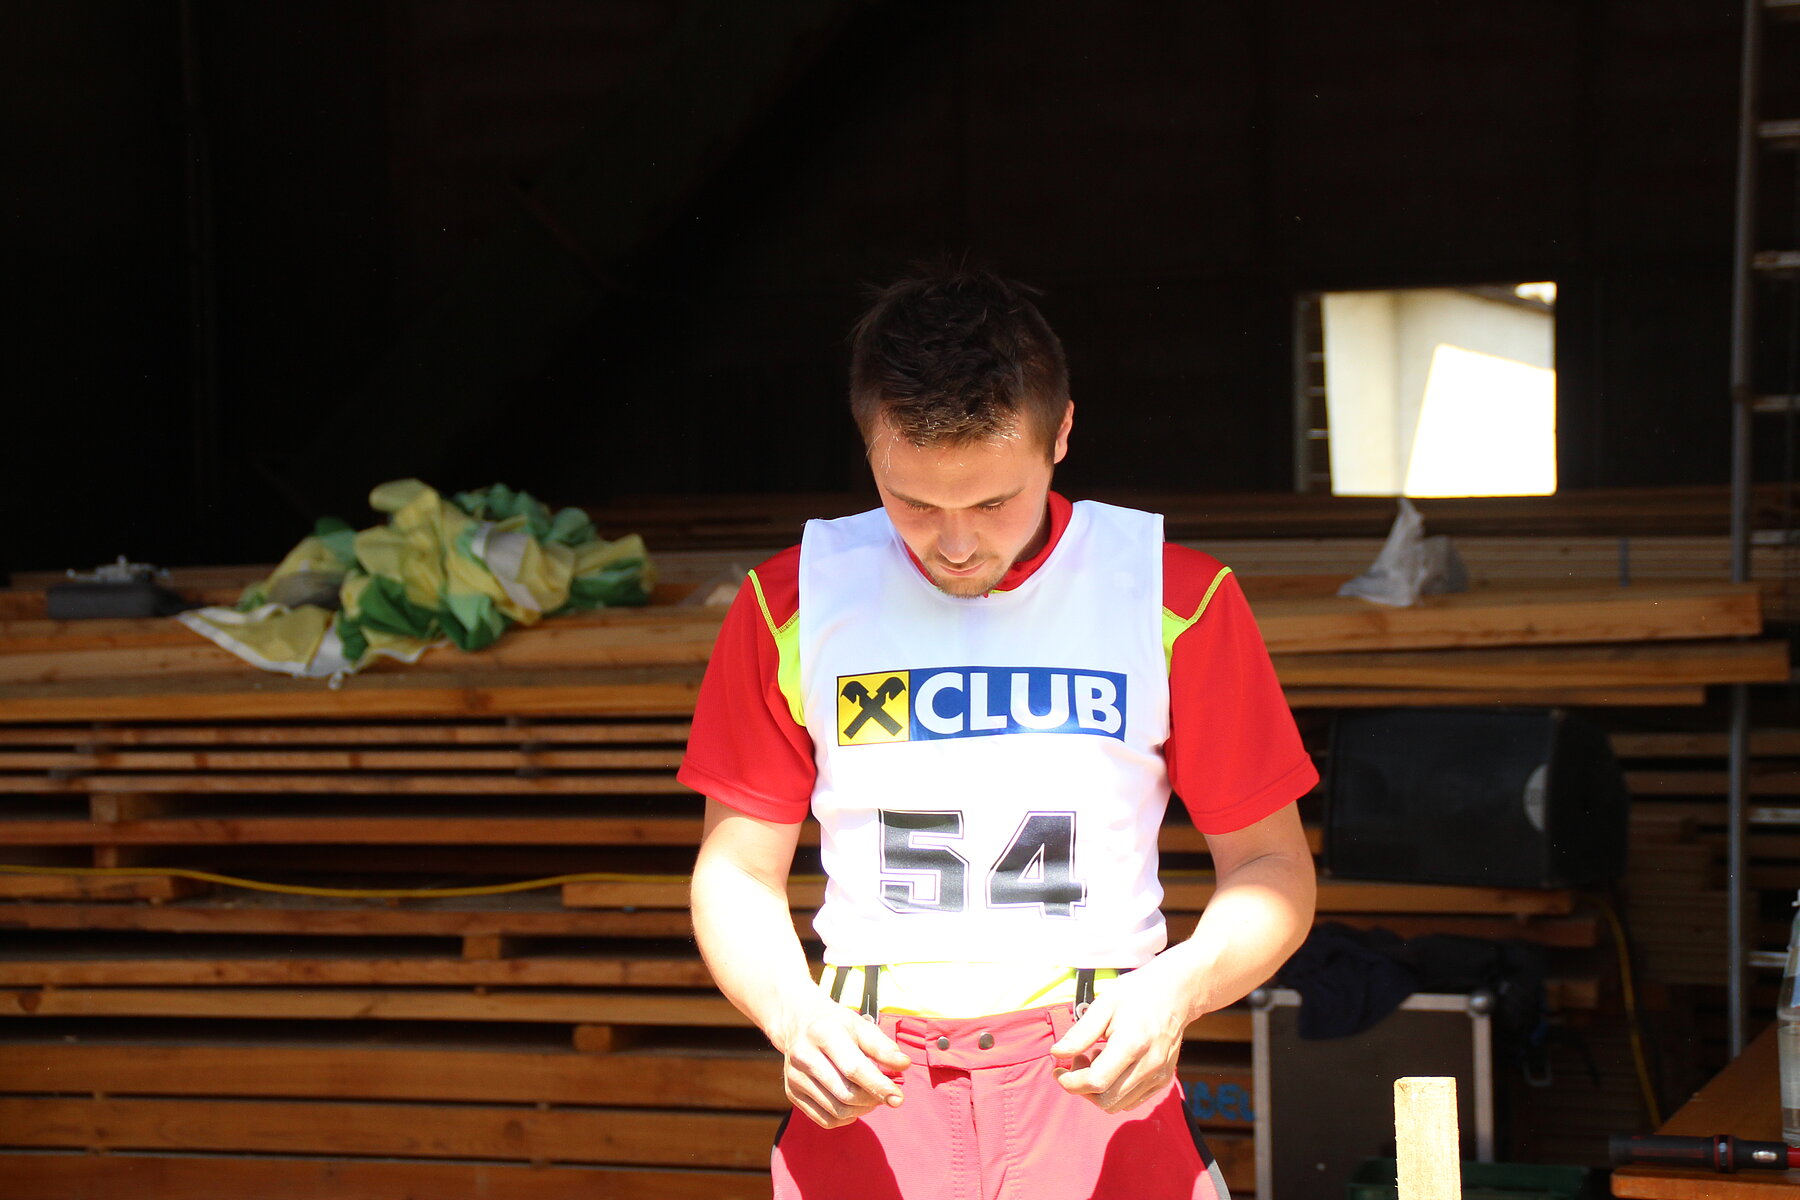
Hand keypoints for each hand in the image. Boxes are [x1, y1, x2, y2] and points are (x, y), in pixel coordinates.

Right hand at [775, 995, 912, 1128]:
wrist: (799, 1022)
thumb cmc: (835, 1024)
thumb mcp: (861, 1026)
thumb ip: (883, 1046)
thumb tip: (903, 1065)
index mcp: (824, 1033)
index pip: (853, 1068)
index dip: (878, 1086)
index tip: (898, 1098)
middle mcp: (804, 1056)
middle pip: (845, 1093)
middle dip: (872, 1099)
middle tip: (885, 1093)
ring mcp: (795, 1077)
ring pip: (836, 1110)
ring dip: (861, 1110)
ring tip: (870, 1097)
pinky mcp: (792, 1093)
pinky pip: (825, 1120)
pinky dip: (845, 1119)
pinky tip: (853, 1105)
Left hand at [1049, 964, 1193, 1112]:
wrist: (1174, 994)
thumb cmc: (1136, 995)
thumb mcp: (1103, 1004)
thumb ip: (1080, 1033)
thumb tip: (1058, 1053)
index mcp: (1132, 1043)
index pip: (1096, 1081)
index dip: (1070, 1082)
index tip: (1058, 1070)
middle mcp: (1149, 1065)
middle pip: (1105, 1100)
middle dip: (1082, 1087)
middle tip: (1078, 1060)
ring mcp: (1158, 1076)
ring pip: (1118, 1104)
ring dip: (1098, 1090)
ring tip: (1096, 1060)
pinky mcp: (1162, 1081)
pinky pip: (1131, 1101)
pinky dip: (1114, 1091)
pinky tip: (1112, 1066)